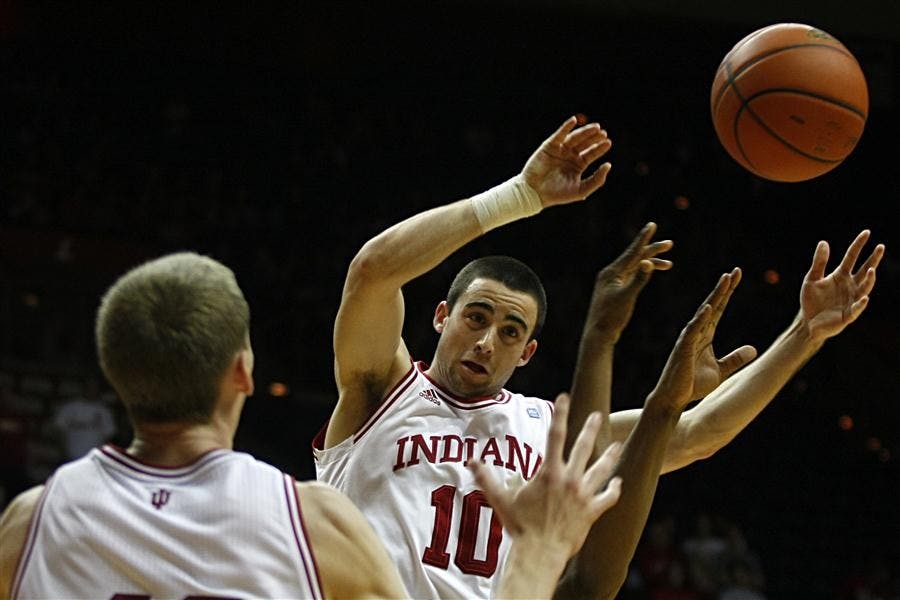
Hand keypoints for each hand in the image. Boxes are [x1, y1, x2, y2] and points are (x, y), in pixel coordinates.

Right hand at [468, 393, 621, 559]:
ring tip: (617, 445)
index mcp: (549, 472)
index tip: (564, 397)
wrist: (540, 552)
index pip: (555, 435)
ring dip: (610, 457)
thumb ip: (486, 479)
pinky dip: (613, 490)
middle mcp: (569, 479)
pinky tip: (618, 484)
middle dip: (590, 428)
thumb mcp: (500, 500)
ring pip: (601, 470)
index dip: (560, 414)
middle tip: (598, 414)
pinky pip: (607, 498)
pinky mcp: (591, 512)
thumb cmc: (520, 526)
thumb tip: (471, 462)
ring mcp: (583, 496)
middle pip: (583, 448)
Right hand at [520, 116, 612, 206]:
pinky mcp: (549, 146)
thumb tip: (608, 165)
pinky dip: (566, 127)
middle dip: (594, 137)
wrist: (535, 194)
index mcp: (577, 165)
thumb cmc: (557, 195)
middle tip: (603, 133)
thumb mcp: (581, 190)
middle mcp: (569, 156)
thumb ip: (597, 180)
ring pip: (574, 138)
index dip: (599, 148)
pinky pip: (559, 135)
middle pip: (584, 143)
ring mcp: (559, 150)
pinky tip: (574, 121)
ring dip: (585, 131)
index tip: (608, 142)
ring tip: (596, 128)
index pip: (591, 153)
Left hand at [585, 222, 673, 344]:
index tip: (652, 225)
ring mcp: (612, 282)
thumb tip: (648, 262)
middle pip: (634, 257)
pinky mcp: (615, 290)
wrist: (598, 334)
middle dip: (652, 250)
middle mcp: (611, 274)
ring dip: (651, 263)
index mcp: (612, 273)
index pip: (631, 252)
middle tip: (670, 244)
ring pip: (634, 267)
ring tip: (669, 264)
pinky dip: (643, 273)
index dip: (643, 239)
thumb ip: (638, 279)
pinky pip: (631, 276)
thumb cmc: (611, 317)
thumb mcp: (627, 297)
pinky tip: (651, 274)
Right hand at [651, 270, 754, 409]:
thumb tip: (753, 349)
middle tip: (734, 272)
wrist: (674, 399)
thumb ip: (735, 359)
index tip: (736, 276)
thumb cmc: (692, 385)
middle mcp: (697, 333)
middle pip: (712, 306)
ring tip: (725, 281)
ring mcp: (689, 339)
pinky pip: (692, 331)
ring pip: (703, 313)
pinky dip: (700, 319)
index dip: (728, 293)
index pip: (718, 310)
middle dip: (723, 289)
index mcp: (705, 336)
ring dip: (714, 297)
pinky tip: (708, 307)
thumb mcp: (721, 371)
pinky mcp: (683, 349)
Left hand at [800, 229, 883, 343]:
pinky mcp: (848, 315)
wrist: (807, 321)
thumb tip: (823, 242)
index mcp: (840, 275)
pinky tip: (864, 298)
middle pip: (864, 270)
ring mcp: (851, 299)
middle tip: (880, 247)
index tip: (867, 232)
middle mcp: (850, 286)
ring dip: (869, 280)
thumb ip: (819, 262)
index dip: (858, 245)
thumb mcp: (812, 279)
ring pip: (864, 288)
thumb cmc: (811, 300)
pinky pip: (856, 309)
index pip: (852, 257)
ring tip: (871, 270)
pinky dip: (861, 304)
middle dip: (873, 259)